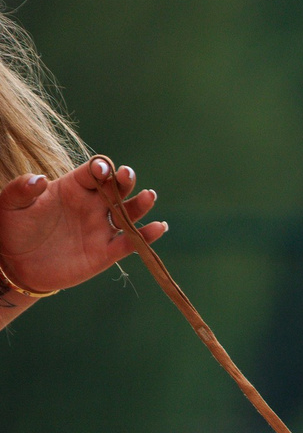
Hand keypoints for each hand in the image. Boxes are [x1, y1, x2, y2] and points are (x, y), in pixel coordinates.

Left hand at [0, 155, 165, 295]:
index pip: (93, 172)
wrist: (16, 264)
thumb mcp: (8, 204)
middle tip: (127, 176)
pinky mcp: (105, 253)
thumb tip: (39, 180)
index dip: (101, 168)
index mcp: (71, 188)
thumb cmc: (12, 228)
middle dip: (124, 180)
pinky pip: (130, 244)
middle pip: (116, 188)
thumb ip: (21, 189)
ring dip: (140, 205)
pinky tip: (158, 227)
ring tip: (148, 196)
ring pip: (128, 214)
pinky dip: (146, 237)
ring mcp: (100, 229)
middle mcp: (91, 206)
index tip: (101, 170)